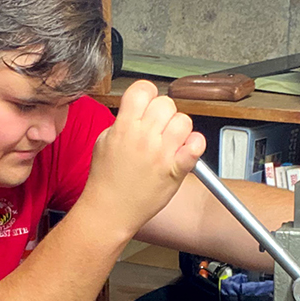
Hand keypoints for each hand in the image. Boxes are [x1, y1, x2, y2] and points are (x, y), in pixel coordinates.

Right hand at [86, 81, 204, 235]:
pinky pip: (196, 146)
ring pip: (184, 120)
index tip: (147, 104)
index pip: (143, 89)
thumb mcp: (103, 141)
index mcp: (124, 127)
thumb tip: (138, 111)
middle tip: (158, 127)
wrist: (110, 211)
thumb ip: (122, 122)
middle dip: (164, 112)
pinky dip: (195, 144)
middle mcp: (144, 137)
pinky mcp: (176, 169)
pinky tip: (185, 150)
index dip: (147, 94)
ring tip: (171, 140)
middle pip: (166, 103)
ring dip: (179, 128)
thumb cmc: (106, 180)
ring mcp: (161, 153)